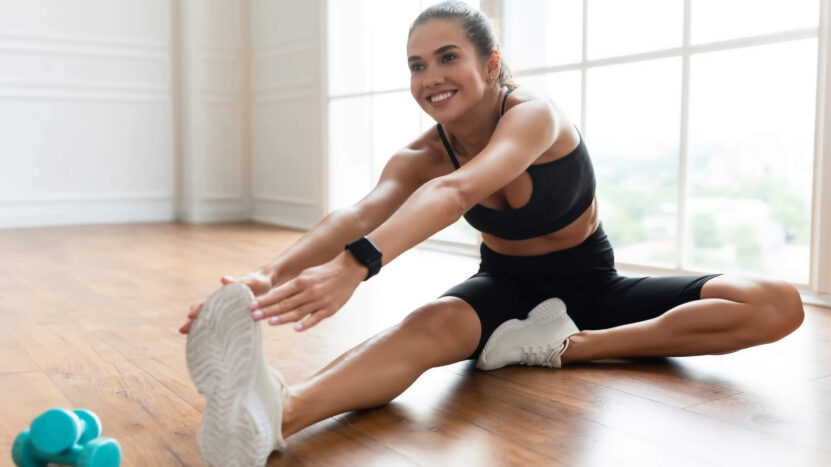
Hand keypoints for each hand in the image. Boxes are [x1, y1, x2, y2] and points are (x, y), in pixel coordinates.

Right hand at [179, 271, 271, 333]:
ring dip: (200, 327)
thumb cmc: (257, 282)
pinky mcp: (234, 318)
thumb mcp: (249, 281)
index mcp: (223, 295)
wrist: (266, 284)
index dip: (198, 309)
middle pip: (205, 313)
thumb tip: (223, 279)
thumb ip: (237, 281)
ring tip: (190, 338)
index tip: (189, 315)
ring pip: (211, 320)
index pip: (207, 303)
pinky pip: (222, 326)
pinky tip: (210, 340)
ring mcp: (227, 311)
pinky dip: (214, 331)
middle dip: (193, 321)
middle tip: (182, 331)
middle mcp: (222, 304)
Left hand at [249, 252, 365, 330]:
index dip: (265, 300)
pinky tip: (295, 329)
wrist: (348, 270)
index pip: (279, 293)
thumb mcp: (307, 274)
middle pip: (285, 303)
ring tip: (270, 322)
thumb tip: (275, 298)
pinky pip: (315, 318)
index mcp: (302, 281)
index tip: (251, 305)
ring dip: (283, 318)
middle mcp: (309, 291)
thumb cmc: (324, 273)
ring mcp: (320, 301)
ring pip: (298, 312)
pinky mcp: (330, 309)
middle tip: (253, 315)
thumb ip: (293, 287)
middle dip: (268, 310)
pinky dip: (305, 324)